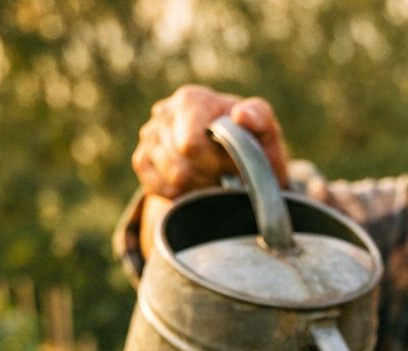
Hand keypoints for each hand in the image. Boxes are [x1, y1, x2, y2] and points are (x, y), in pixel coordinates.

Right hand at [131, 85, 289, 199]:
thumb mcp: (265, 131)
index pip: (190, 145)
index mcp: (191, 99)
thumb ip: (260, 118)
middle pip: (180, 167)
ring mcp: (149, 136)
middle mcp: (164, 113)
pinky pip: (156, 188)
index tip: (233, 168)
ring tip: (214, 179)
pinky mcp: (142, 159)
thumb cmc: (252, 144)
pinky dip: (181, 194)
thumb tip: (241, 115)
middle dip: (208, 178)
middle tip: (226, 177)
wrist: (236, 158)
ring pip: (170, 180)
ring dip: (198, 188)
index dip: (214, 165)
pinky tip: (197, 185)